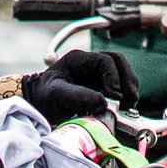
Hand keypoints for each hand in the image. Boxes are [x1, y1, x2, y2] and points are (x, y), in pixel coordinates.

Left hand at [22, 48, 138, 123]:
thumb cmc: (42, 97)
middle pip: (119, 63)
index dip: (114, 77)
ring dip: (128, 88)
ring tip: (129, 105)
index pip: (106, 60)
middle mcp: (90, 64)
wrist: (36, 106)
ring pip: (122, 74)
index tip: (114, 97)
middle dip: (127, 80)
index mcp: (78, 59)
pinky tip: (123, 108)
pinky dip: (124, 96)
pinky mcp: (99, 88)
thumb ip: (79, 97)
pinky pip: (118, 87)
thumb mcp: (57, 95)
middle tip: (130, 99)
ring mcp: (96, 75)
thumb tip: (103, 103)